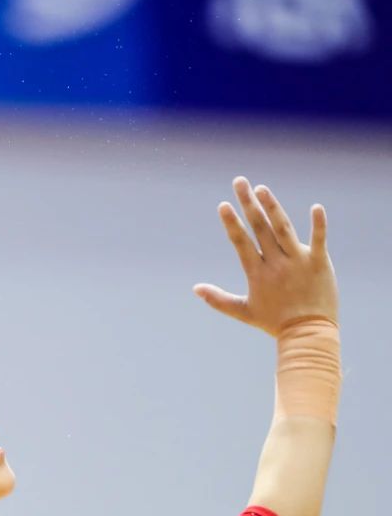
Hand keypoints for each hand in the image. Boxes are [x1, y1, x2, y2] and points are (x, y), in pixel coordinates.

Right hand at [194, 177, 338, 335]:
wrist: (307, 333)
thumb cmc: (274, 323)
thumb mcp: (243, 312)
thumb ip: (218, 299)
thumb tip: (195, 288)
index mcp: (257, 272)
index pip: (240, 242)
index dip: (231, 223)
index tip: (223, 205)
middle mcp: (276, 263)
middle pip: (260, 228)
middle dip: (248, 204)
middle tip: (239, 182)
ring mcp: (298, 261)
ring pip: (283, 229)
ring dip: (272, 207)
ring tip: (261, 188)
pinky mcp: (319, 263)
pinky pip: (319, 239)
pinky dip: (318, 224)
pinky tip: (316, 206)